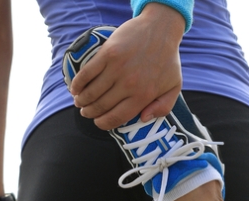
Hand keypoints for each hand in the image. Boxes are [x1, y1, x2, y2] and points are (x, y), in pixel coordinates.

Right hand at [68, 3, 186, 129]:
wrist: (160, 29)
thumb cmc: (168, 59)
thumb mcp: (174, 86)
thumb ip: (163, 106)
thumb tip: (144, 119)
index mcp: (144, 95)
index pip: (117, 117)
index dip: (104, 123)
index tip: (98, 123)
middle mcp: (129, 85)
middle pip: (101, 106)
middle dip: (90, 113)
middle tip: (86, 112)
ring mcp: (117, 69)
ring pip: (91, 92)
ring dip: (82, 100)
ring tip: (79, 102)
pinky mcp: (107, 54)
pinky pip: (87, 73)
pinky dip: (77, 83)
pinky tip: (75, 88)